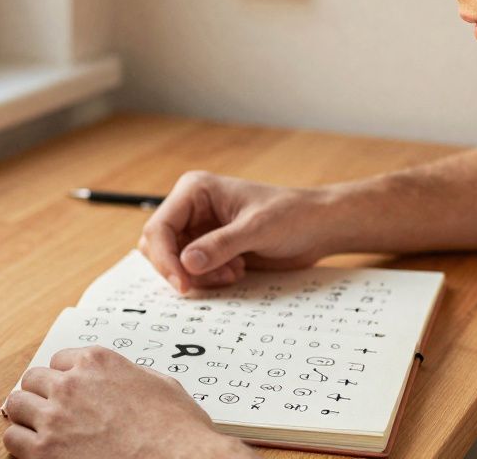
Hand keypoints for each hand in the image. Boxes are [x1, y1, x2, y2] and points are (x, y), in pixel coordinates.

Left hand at [3, 346, 248, 458]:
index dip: (64, 377)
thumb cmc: (177, 431)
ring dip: (26, 416)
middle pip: (33, 379)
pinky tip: (36, 450)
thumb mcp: (160, 385)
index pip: (59, 360)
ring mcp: (55, 417)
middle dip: (41, 394)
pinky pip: (12, 439)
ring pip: (16, 405)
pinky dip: (21, 444)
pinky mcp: (44, 451)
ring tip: (38, 429)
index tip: (65, 390)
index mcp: (98, 362)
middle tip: (49, 409)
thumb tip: (124, 379)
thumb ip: (131, 375)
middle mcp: (71, 384)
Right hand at [138, 171, 344, 292]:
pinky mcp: (210, 249)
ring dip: (198, 276)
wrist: (318, 227)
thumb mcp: (257, 229)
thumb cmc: (292, 215)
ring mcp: (199, 229)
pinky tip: (236, 272)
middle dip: (180, 269)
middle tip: (213, 280)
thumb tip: (186, 264)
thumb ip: (221, 246)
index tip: (183, 284)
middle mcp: (191, 209)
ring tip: (232, 272)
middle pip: (158, 246)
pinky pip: (192, 271)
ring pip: (174, 262)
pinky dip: (208, 279)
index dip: (164, 259)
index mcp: (195, 191)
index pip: (159, 227)